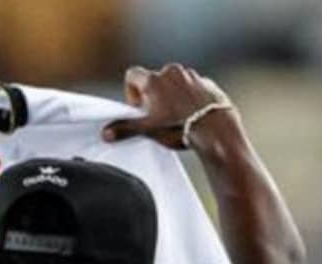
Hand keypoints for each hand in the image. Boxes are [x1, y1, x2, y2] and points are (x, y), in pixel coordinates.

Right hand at [103, 64, 234, 148]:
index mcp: (154, 80)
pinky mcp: (208, 84)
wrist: (215, 130)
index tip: (138, 108)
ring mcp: (192, 77)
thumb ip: (125, 129)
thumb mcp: (148, 131)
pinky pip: (194, 88)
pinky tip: (192, 115)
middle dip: (152, 96)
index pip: (132, 75)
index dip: (131, 92)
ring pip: (175, 83)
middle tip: (156, 116)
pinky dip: (190, 98)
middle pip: (154, 80)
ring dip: (172, 96)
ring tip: (176, 118)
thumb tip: (107, 132)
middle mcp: (172, 73)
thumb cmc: (181, 128)